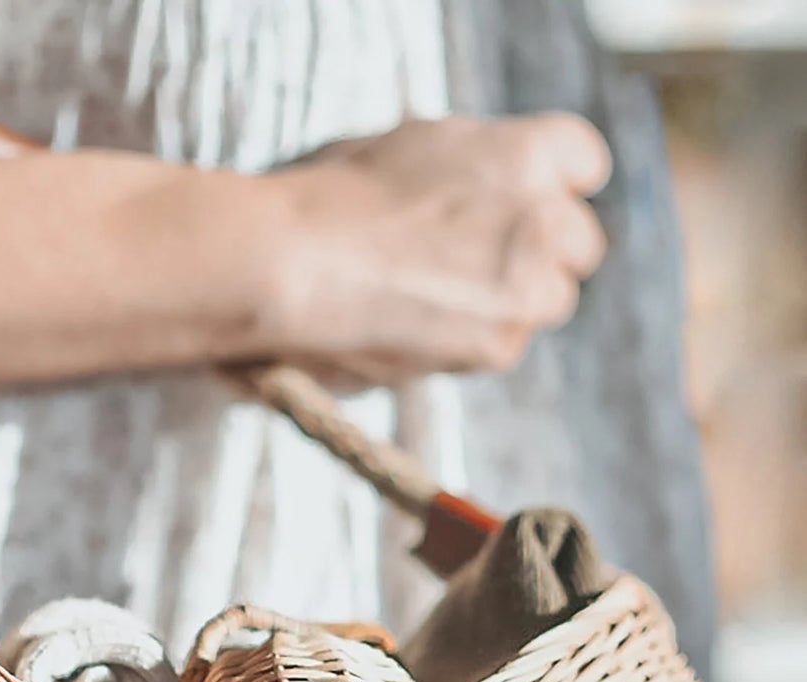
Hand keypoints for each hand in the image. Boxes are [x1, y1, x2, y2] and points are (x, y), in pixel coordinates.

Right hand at [262, 112, 611, 388]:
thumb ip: (471, 167)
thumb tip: (481, 198)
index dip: (545, 189)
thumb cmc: (328, 199)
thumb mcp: (414, 147)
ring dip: (507, 302)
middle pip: (576, 243)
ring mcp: (526, 286)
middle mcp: (543, 217)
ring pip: (547, 300)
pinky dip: (466, 341)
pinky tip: (411, 325)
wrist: (287, 266)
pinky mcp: (496, 346)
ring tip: (435, 299)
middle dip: (535, 252)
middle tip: (474, 262)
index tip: (515, 206)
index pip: (582, 166)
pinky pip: (501, 344)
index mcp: (529, 150)